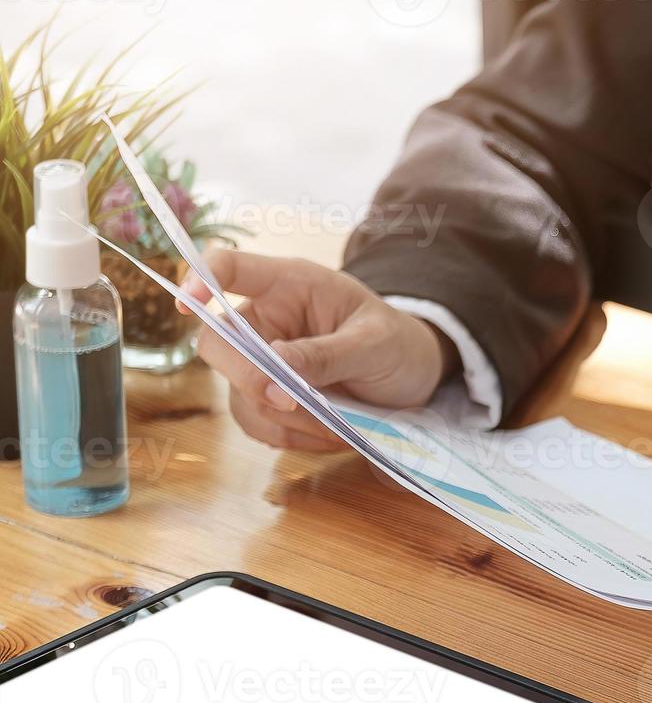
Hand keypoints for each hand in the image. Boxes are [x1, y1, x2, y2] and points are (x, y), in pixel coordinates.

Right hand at [179, 251, 460, 450]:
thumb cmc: (396, 342)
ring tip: (337, 424)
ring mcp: (260, 360)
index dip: (199, 278)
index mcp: (289, 284)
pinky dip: (287, 436)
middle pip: (217, 343)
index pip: (228, 267)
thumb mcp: (374, 343)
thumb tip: (273, 368)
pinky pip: (255, 422)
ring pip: (238, 393)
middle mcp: (265, 319)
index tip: (186, 303)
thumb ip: (326, 353)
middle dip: (250, 377)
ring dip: (283, 418)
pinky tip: (327, 434)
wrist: (412, 373)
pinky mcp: (266, 398)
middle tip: (292, 401)